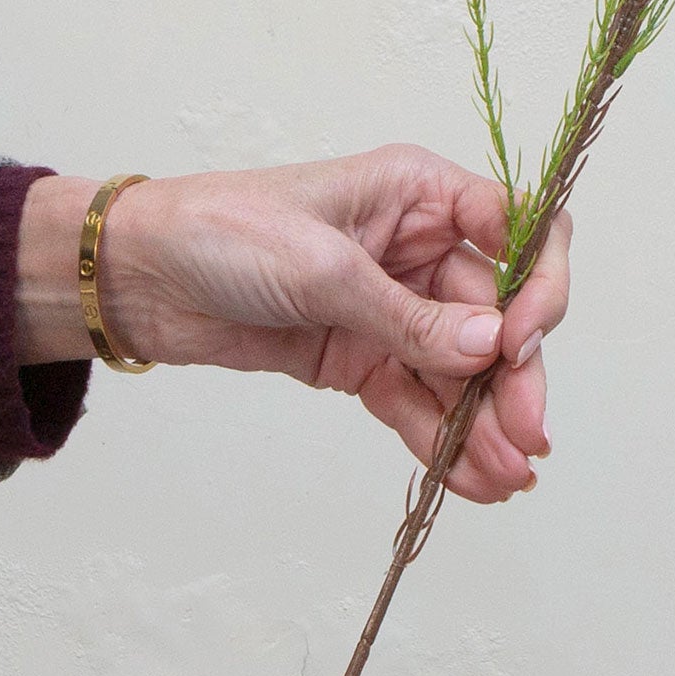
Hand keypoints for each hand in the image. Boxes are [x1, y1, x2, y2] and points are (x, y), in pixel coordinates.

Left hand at [16, 149, 570, 502]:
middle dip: (515, 380)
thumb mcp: (321, 267)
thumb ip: (410, 316)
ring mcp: (393, 309)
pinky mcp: (361, 359)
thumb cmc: (220, 232)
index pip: (519, 232)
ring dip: (486, 425)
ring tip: (504, 480)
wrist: (137, 278)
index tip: (520, 343)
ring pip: (462, 372)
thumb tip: (490, 350)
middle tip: (528, 440)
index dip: (537, 288)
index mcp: (420, 193)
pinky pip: (418, 403)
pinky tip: (470, 481)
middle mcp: (419, 248)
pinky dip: (444, 441)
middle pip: (498, 317)